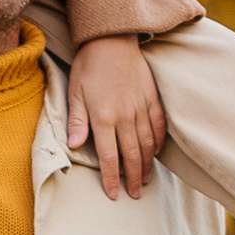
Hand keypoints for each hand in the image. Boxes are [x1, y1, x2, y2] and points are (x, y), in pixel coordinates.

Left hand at [67, 36, 165, 198]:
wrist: (112, 39)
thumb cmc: (88, 65)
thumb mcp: (75, 92)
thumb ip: (77, 121)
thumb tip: (75, 147)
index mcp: (103, 117)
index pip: (109, 156)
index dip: (111, 178)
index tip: (113, 194)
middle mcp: (125, 116)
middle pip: (132, 155)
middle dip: (133, 178)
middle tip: (136, 194)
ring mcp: (141, 107)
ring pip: (147, 144)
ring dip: (147, 165)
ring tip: (146, 180)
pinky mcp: (152, 98)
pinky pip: (159, 125)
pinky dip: (158, 142)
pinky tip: (156, 153)